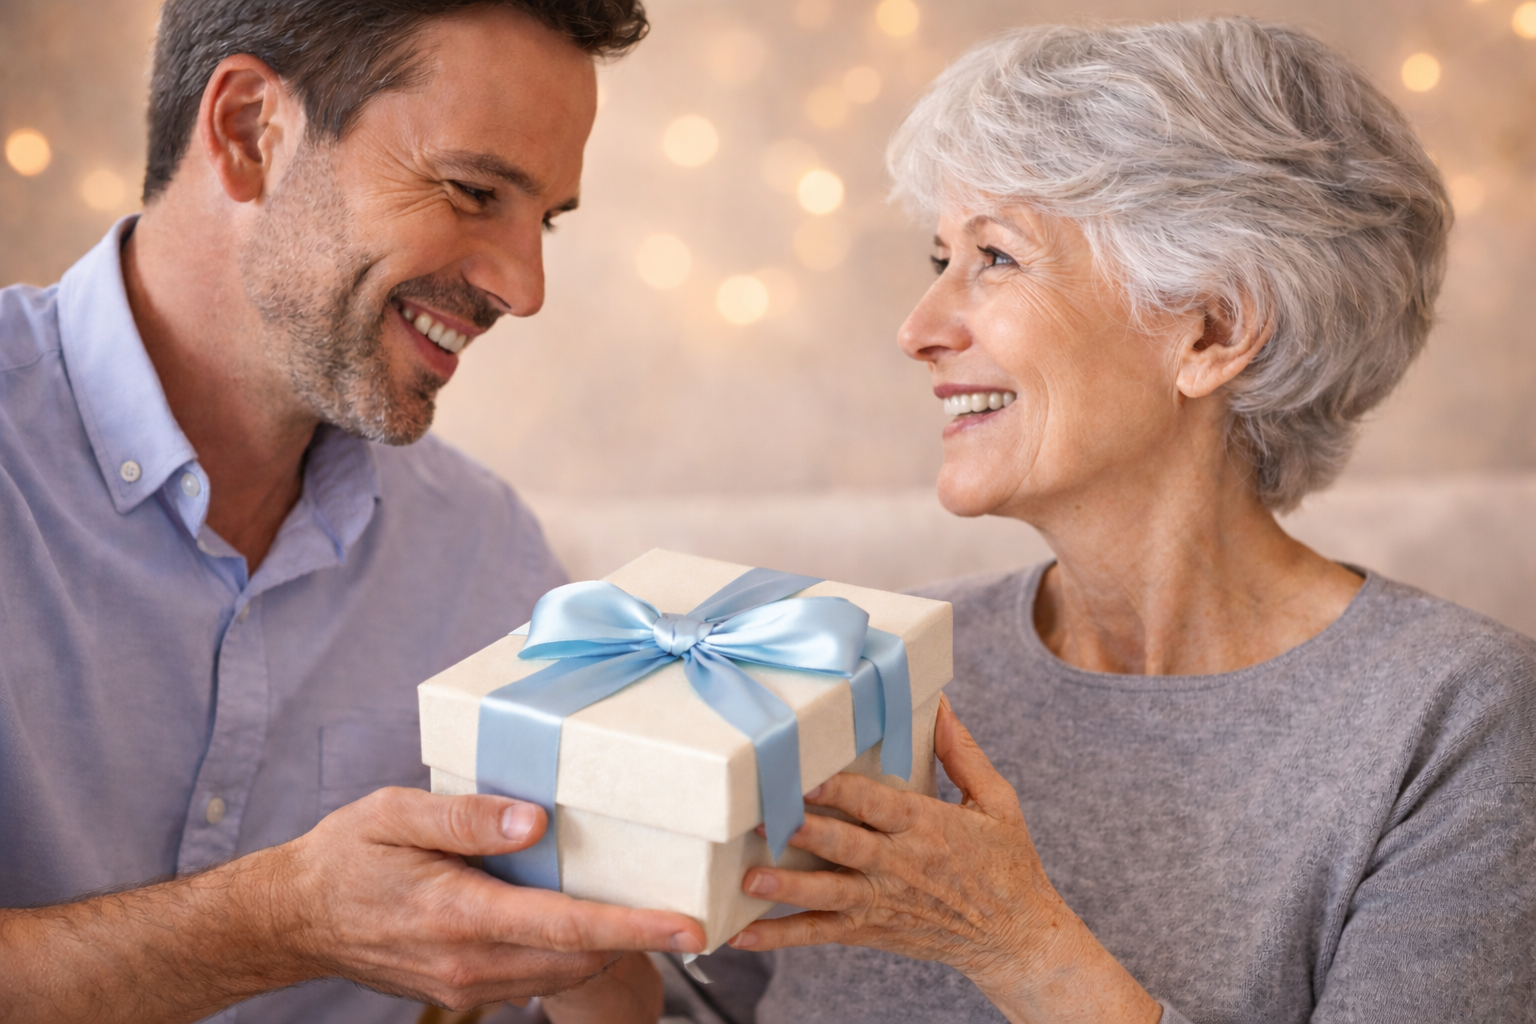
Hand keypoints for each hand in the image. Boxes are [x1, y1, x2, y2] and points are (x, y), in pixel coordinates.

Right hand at [0, 788, 702, 1022]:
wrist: (295, 916)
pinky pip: (535, 977)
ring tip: (653, 907)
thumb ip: (465, 818)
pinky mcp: (465, 989)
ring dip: (608, 946)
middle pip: (578, 957)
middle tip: (695, 907)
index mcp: (458, 913)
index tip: (689, 926)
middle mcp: (469, 962)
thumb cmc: (346, 855)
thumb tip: (534, 820)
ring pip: (562, 973)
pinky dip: (571, 953)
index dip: (634, 926)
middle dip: (640, 936)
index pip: (566, 926)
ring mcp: (467, 985)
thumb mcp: (395, 814)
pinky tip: (587, 917)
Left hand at [727, 696, 1159, 1023]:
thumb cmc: (1007, 863)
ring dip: (788, 887)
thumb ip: (962, 753)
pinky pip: (820, 933)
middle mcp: (901, 865)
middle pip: (847, 846)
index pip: (876, 803)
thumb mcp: (997, 801)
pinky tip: (741, 933)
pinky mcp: (871, 929)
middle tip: (765, 816)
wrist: (1016, 939)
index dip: (840, 788)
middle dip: (806, 831)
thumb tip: (939, 701)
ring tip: (751, 878)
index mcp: (927, 826)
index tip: (805, 773)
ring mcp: (883, 901)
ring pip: (828, 894)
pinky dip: (781, 935)